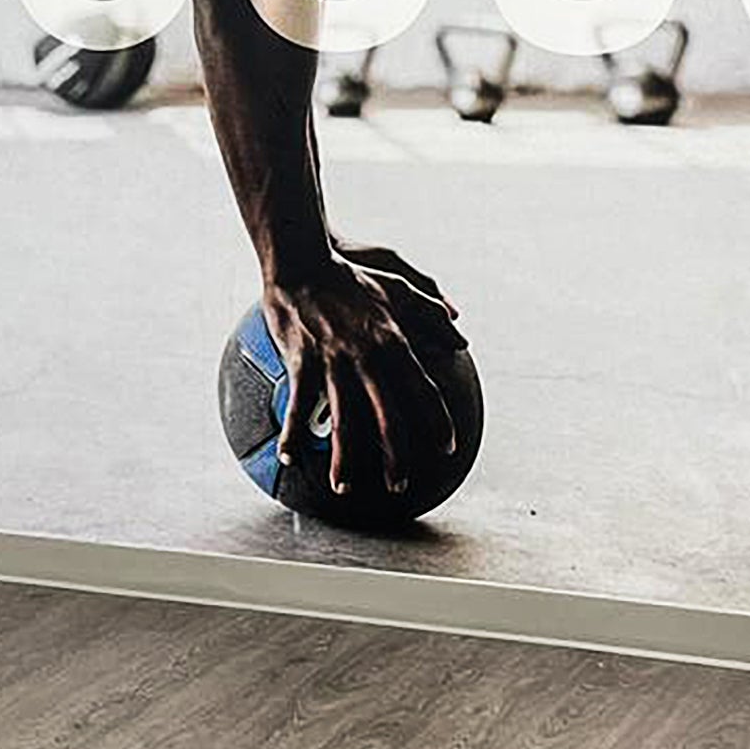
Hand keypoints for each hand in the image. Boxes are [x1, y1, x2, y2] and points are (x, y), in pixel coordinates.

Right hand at [259, 253, 461, 496]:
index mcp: (394, 342)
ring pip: (345, 422)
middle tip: (399, 484)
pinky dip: (294, 433)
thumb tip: (460, 336)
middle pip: (388, 419)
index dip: (437, 422)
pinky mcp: (303, 363)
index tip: (447, 446)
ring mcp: (334, 364)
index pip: (423, 391)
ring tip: (344, 486)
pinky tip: (289, 456)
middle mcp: (369, 359)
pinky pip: (300, 407)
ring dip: (345, 459)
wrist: (302, 262)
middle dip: (395, 457)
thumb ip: (432, 313)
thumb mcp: (399, 288)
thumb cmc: (350, 276)